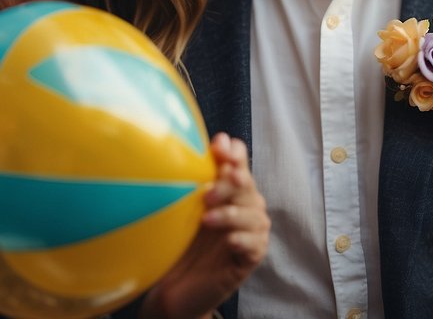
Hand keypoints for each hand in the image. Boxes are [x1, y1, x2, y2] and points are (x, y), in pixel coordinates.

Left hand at [139, 133, 268, 318]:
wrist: (176, 285)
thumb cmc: (181, 241)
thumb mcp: (183, 207)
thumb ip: (193, 178)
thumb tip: (194, 146)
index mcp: (230, 189)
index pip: (240, 162)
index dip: (234, 153)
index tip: (218, 148)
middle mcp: (246, 206)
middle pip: (247, 185)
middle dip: (229, 184)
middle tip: (205, 192)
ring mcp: (251, 232)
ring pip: (254, 215)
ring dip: (231, 214)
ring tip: (206, 219)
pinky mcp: (251, 257)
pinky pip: (255, 244)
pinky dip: (242, 239)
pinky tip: (228, 241)